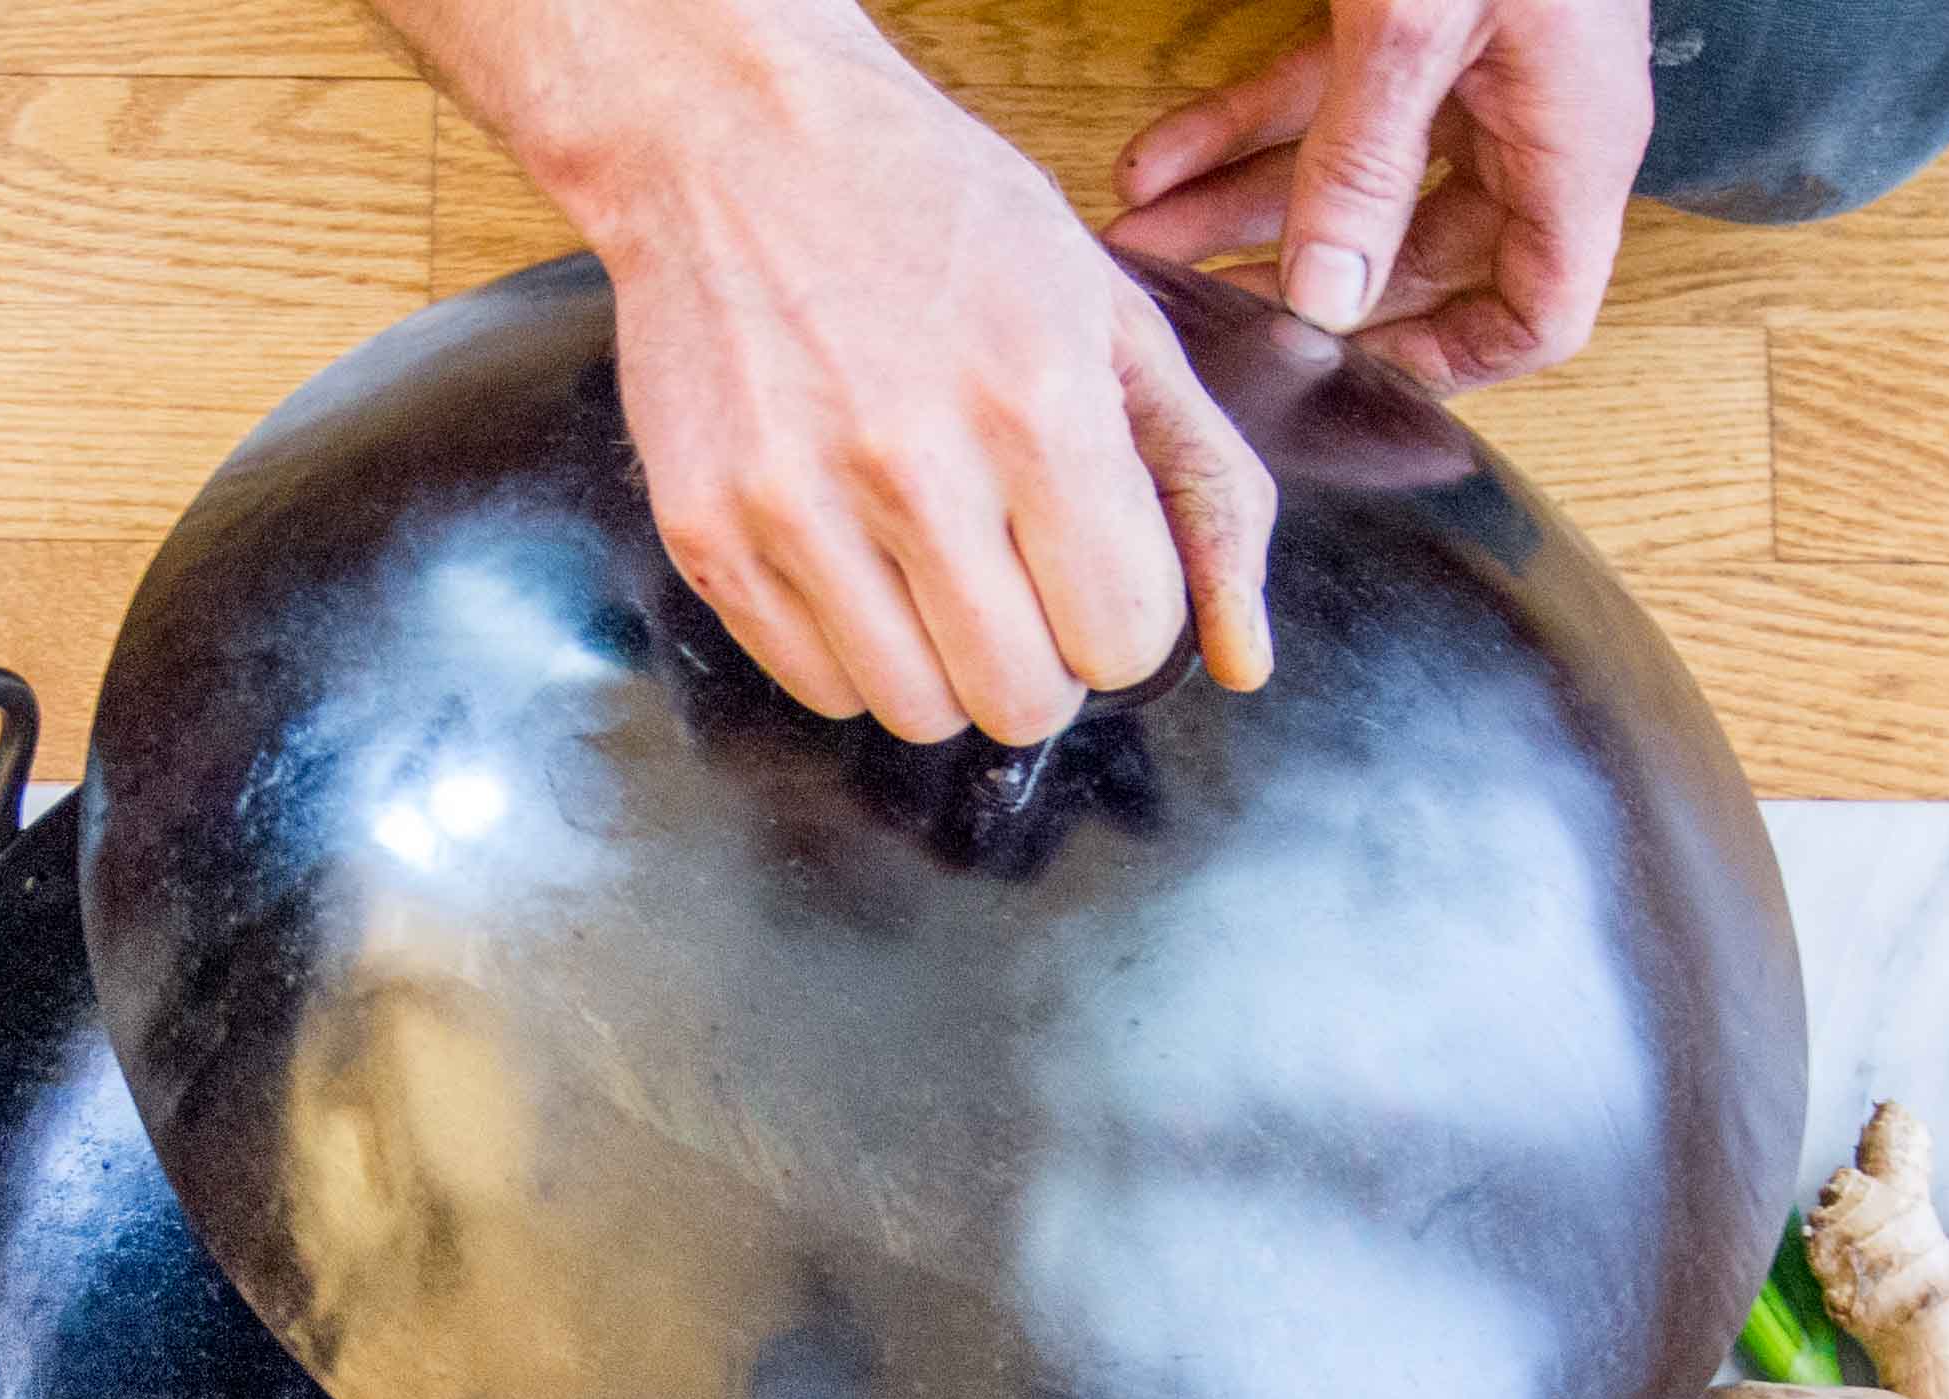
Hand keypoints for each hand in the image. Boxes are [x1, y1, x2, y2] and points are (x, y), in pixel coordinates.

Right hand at [443, 0, 1274, 745]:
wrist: (730, 135)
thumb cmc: (937, 221)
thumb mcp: (1110, 317)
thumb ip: (1205, 489)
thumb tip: (1244, 660)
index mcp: (1036, 399)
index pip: (1123, 641)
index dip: (1120, 614)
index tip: (1088, 557)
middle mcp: (909, 462)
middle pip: (1022, 703)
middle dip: (1041, 661)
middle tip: (1014, 577)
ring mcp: (792, 505)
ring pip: (919, 713)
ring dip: (944, 665)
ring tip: (930, 562)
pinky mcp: (705, 535)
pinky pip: (819, 688)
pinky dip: (853, 651)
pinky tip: (853, 556)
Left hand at [1106, 0, 1652, 389]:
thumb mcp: (1421, 22)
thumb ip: (1365, 163)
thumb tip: (1321, 297)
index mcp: (1571, 137)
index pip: (1540, 307)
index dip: (1456, 363)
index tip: (1354, 385)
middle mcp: (1523, 110)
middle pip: (1418, 250)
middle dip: (1300, 284)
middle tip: (1205, 323)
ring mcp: (1464, 59)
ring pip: (1346, 174)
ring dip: (1237, 210)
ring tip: (1143, 247)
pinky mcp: (1407, 10)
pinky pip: (1319, 94)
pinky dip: (1233, 125)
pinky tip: (1152, 160)